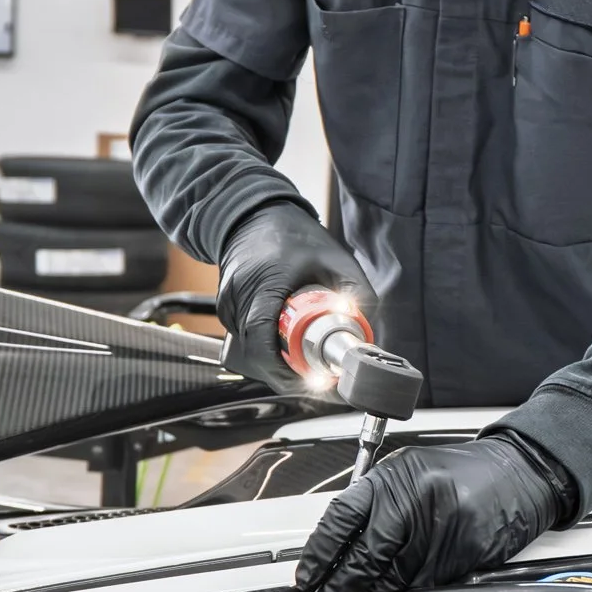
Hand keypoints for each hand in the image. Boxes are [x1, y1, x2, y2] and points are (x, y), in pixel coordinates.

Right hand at [216, 200, 376, 394]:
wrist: (254, 212)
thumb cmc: (290, 231)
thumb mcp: (334, 258)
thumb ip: (356, 291)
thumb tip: (367, 327)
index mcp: (264, 284)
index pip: (262, 341)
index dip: (283, 369)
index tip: (309, 380)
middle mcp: (239, 295)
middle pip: (254, 354)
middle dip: (284, 372)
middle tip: (313, 375)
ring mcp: (227, 302)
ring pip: (246, 349)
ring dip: (273, 360)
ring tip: (300, 356)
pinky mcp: (224, 306)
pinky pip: (241, 338)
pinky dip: (262, 346)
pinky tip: (282, 339)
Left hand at [297, 433, 577, 591]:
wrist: (520, 472)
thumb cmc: (464, 473)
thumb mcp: (410, 473)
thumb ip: (376, 505)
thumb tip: (338, 550)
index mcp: (392, 478)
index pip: (341, 519)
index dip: (318, 555)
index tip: (305, 580)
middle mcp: (412, 502)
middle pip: (363, 559)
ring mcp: (438, 530)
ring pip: (391, 582)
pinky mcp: (462, 555)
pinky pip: (421, 590)